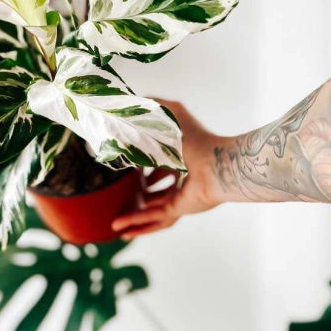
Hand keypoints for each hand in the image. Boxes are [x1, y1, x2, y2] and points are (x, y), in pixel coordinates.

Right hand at [112, 100, 226, 238]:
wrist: (215, 161)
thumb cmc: (196, 136)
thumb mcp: (171, 112)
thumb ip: (153, 104)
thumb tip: (133, 100)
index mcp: (180, 159)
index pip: (159, 167)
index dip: (143, 169)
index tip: (126, 169)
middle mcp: (181, 179)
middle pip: (157, 191)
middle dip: (140, 195)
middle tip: (121, 196)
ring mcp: (182, 196)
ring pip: (153, 210)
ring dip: (134, 217)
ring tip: (115, 222)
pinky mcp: (180, 208)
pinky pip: (155, 220)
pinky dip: (139, 225)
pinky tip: (122, 230)